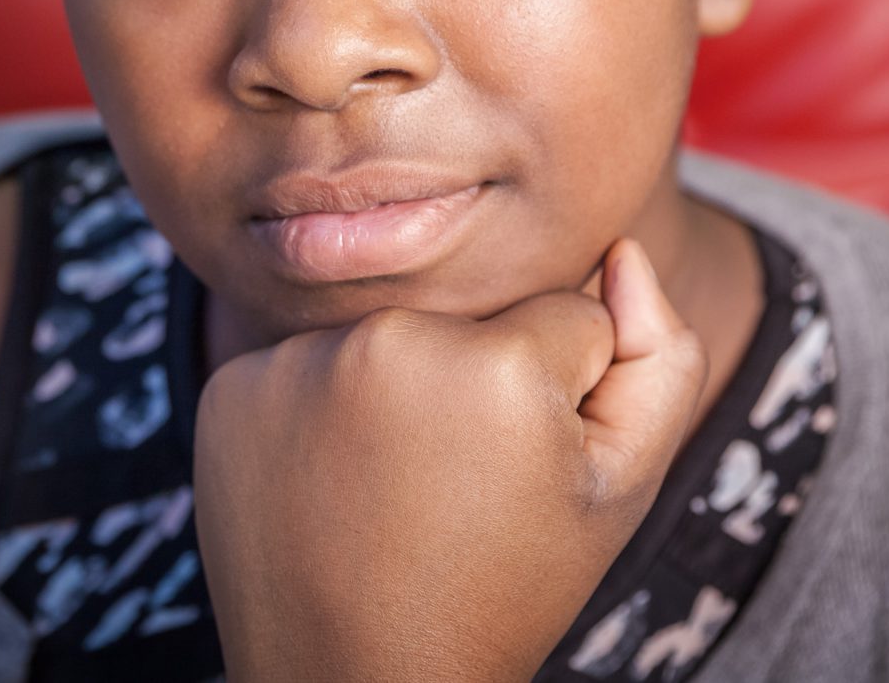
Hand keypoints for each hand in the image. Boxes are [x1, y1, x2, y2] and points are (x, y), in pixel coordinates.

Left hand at [192, 238, 708, 682]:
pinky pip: (306, 363)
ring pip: (388, 335)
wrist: (359, 682)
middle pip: (470, 319)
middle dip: (478, 381)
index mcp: (499, 362)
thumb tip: (621, 250)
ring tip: (392, 490)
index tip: (521, 472)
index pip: (566, 314)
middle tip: (457, 486)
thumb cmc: (506, 586)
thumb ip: (659, 355)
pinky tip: (330, 486)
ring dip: (398, 392)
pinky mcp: (229, 387)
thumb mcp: (619, 488)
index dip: (562, 396)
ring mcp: (294, 364)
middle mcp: (389, 339)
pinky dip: (318, 412)